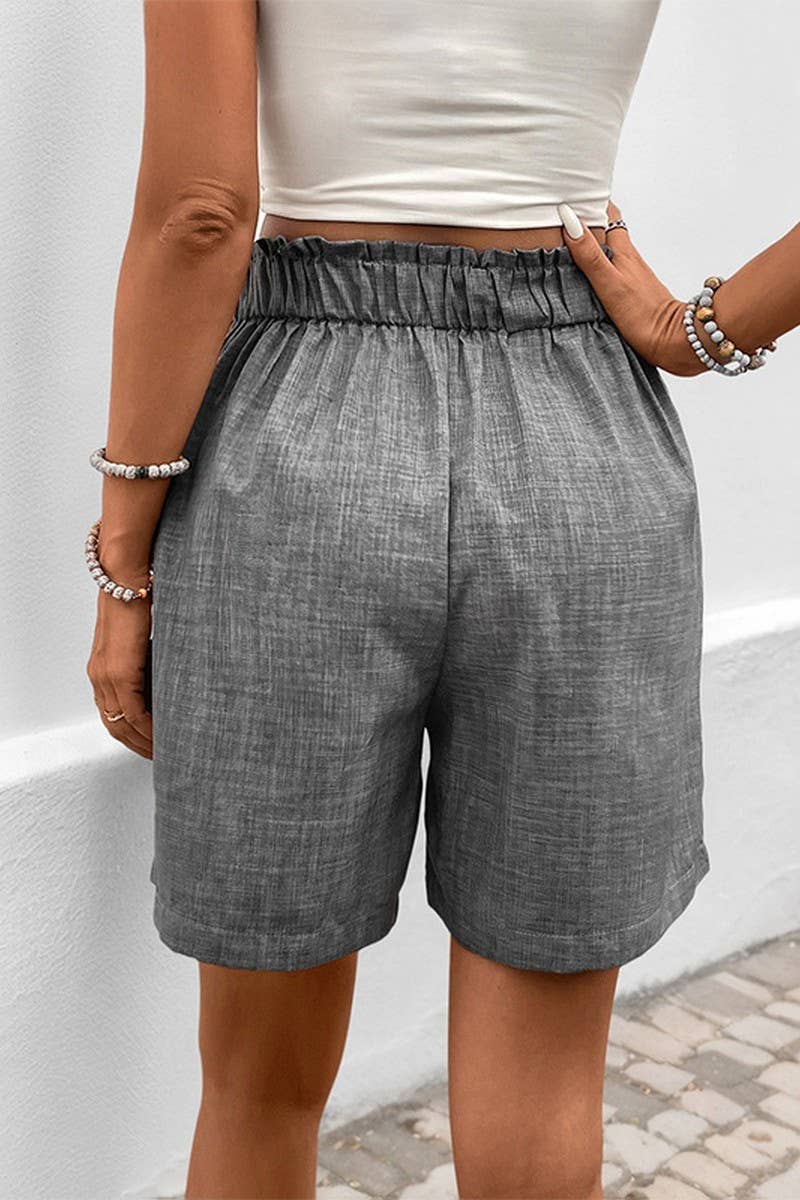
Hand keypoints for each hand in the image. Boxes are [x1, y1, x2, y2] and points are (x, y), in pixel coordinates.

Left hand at [86, 563, 152, 759]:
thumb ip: (145, 661)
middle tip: (160, 755)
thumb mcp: (140, 639)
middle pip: (114, 726)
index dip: (131, 735)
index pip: (112, 715)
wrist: (125, 580)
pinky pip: (133, 712)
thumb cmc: (136, 600)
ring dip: (144, 741)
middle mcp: (99, 677)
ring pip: (122, 724)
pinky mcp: (119, 672)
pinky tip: (161, 736)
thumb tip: (167, 676)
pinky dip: (148, 728)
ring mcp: (106, 676)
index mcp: (102, 670)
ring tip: (164, 750)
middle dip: (138, 745)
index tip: (151, 745)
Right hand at [558, 200, 708, 377]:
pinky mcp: (630, 293)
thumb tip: (570, 220)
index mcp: (622, 251)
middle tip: (563, 212)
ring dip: (589, 242)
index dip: (590, 199)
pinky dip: (595, 265)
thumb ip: (589, 254)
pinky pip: (608, 270)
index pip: (607, 212)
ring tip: (565, 239)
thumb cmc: (644, 315)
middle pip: (606, 228)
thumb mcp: (610, 283)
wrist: (672, 342)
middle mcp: (627, 259)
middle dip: (587, 218)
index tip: (570, 191)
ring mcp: (629, 276)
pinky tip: (584, 273)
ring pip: (607, 249)